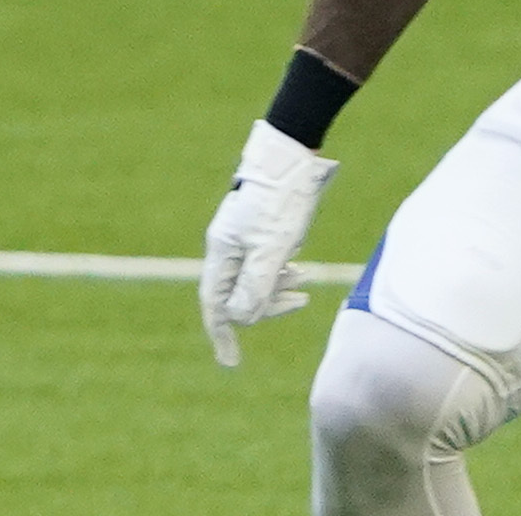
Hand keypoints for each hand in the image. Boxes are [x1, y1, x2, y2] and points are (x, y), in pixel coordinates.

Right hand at [199, 118, 339, 366]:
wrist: (290, 157)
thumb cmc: (280, 202)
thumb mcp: (271, 248)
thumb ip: (255, 286)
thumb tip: (242, 319)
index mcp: (222, 252)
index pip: (214, 303)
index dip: (221, 334)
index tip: (230, 363)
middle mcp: (226, 247)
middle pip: (237, 294)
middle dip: (266, 306)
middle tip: (301, 302)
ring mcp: (241, 238)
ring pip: (253, 279)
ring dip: (277, 289)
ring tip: (305, 283)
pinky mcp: (258, 230)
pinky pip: (263, 264)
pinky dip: (281, 273)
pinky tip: (300, 266)